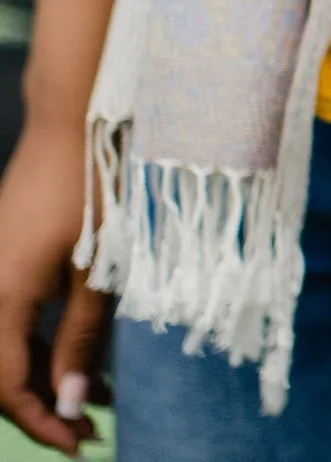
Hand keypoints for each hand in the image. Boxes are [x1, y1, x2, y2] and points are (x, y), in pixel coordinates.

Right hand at [0, 119, 107, 455]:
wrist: (75, 121)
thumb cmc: (96, 189)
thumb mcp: (102, 270)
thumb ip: (82, 337)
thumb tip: (69, 401)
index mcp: (2, 294)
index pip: (4, 383)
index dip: (39, 419)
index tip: (79, 441)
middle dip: (39, 404)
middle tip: (89, 425)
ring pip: (4, 344)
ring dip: (44, 374)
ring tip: (99, 395)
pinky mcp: (5, 256)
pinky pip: (12, 315)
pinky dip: (42, 341)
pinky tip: (84, 350)